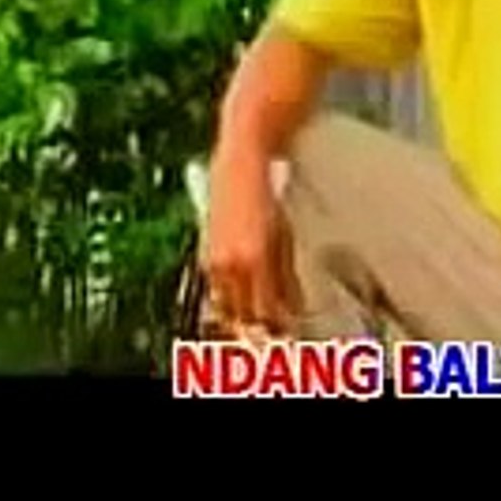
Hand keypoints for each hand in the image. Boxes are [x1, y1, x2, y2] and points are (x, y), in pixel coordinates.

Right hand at [202, 149, 300, 333]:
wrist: (238, 169)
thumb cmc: (265, 197)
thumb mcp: (284, 237)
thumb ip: (288, 277)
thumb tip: (295, 306)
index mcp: (256, 260)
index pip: (267, 309)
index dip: (278, 325)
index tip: (289, 329)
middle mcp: (232, 264)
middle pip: (245, 313)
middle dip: (260, 326)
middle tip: (274, 331)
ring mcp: (215, 262)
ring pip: (227, 307)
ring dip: (241, 317)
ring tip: (256, 320)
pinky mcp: (205, 257)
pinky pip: (217, 290)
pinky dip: (229, 300)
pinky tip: (240, 301)